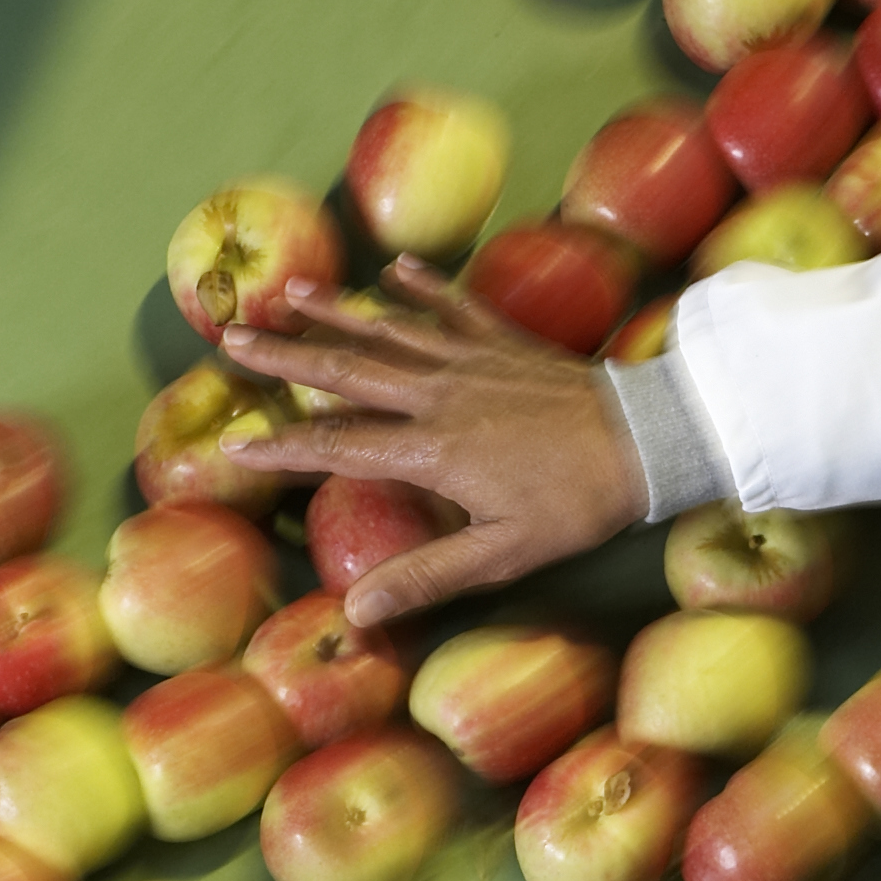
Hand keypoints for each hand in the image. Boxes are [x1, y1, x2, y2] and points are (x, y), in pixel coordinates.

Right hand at [225, 263, 648, 628]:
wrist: (649, 441)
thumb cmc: (576, 505)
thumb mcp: (503, 555)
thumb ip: (426, 577)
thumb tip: (357, 612)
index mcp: (432, 449)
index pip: (339, 446)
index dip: (283, 448)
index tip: (234, 444)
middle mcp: (440, 395)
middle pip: (347, 371)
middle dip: (285, 356)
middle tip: (230, 337)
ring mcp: (472, 360)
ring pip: (390, 329)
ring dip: (337, 309)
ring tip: (288, 291)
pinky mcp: (506, 341)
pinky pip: (455, 306)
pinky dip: (423, 285)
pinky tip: (395, 267)